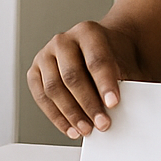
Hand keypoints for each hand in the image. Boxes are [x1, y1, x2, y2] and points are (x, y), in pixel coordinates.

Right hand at [27, 21, 131, 137]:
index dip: (104, 84)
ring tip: (87, 129)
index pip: (96, 59)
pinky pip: (41, 97)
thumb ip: (125, 81)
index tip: (113, 103)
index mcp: (88, 31)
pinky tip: (71, 128)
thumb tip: (122, 108)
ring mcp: (45, 55)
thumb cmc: (115, 58)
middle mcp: (63, 40)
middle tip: (102, 123)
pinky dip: (56, 117)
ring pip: (53, 88)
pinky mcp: (35, 72)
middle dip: (88, 104)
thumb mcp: (126, 64)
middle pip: (72, 75)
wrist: (106, 50)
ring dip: (71, 114)